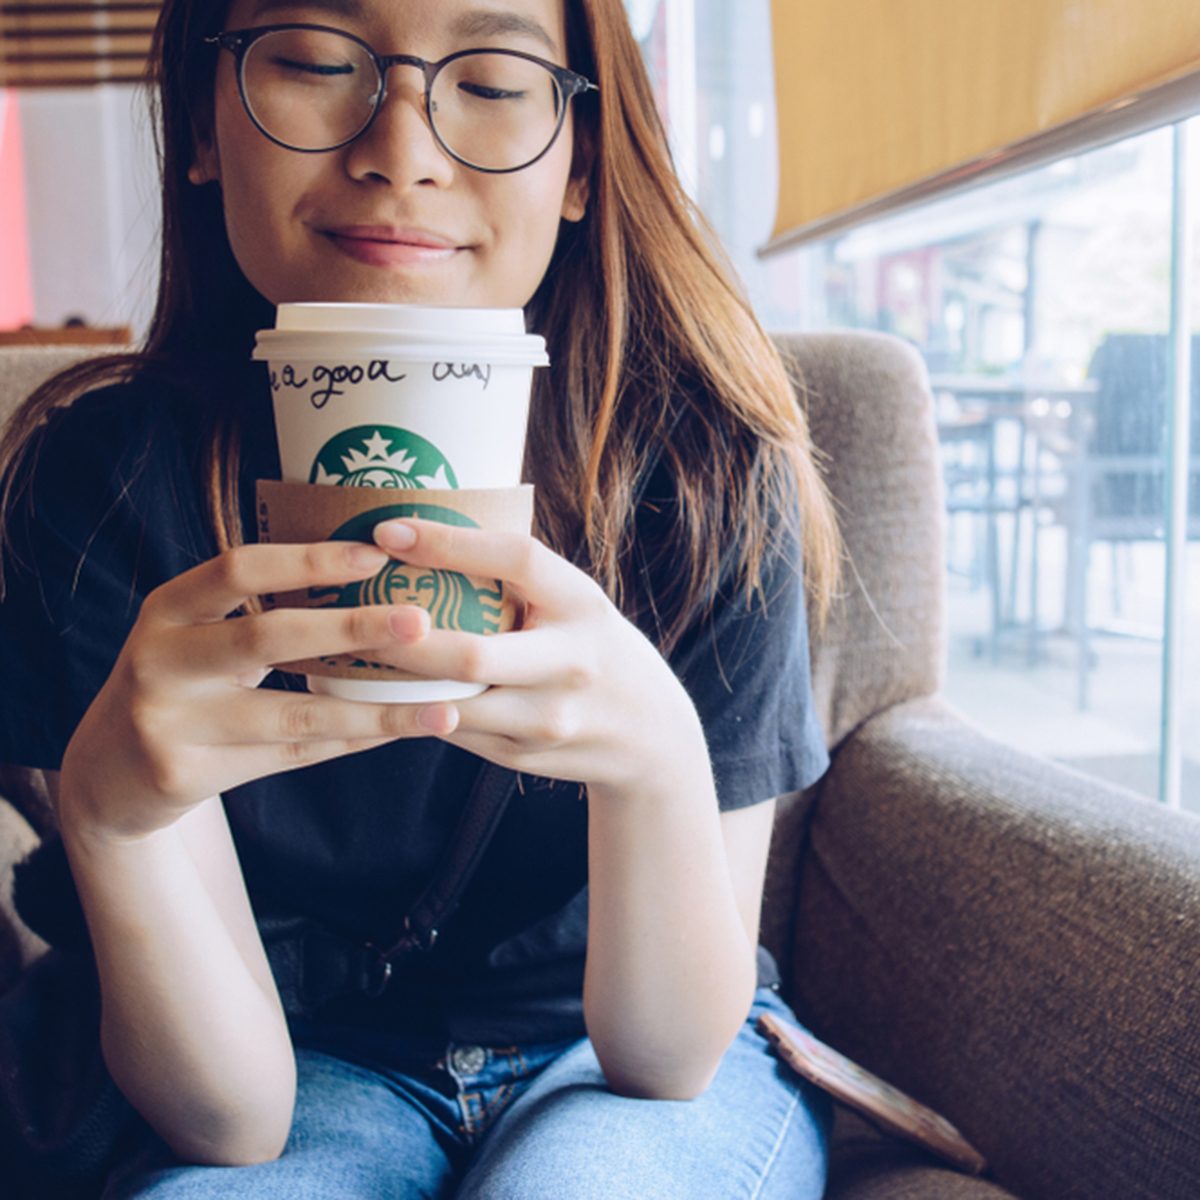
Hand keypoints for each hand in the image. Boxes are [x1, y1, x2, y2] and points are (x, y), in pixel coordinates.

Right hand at [59, 541, 446, 840]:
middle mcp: (158, 659)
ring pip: (292, 715)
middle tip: (421, 620)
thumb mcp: (193, 632)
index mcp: (167, 608)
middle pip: (267, 636)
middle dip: (351, 626)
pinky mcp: (185, 773)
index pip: (239, 568)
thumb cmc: (179, 682)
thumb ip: (255, 608)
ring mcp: (167, 720)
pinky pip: (291, 756)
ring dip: (375, 710)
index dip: (309, 559)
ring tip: (443, 706)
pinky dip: (351, 741)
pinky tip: (400, 730)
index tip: (377, 553)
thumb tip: (372, 570)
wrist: (105, 773)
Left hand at [371, 518, 706, 795]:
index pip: (515, 560)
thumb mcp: (574, 602)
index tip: (387, 530)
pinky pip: (452, 731)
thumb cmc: (591, 646)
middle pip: (471, 653)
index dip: (449, 543)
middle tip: (344, 613)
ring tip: (338, 657)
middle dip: (399, 636)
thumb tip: (416, 537)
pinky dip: (409, 710)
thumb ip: (517, 579)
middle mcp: (572, 664)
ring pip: (450, 705)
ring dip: (390, 685)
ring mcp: (549, 719)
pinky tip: (371, 694)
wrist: (649, 735)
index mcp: (582, 604)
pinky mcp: (524, 757)